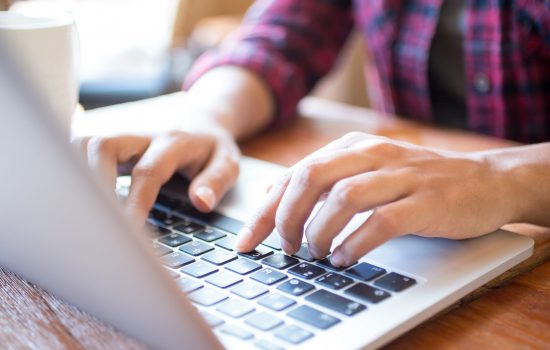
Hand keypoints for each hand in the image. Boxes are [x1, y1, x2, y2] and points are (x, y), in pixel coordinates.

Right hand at [73, 123, 239, 223]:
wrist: (201, 124)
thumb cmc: (212, 150)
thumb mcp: (228, 163)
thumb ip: (217, 181)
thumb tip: (201, 202)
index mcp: (174, 143)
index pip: (148, 171)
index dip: (136, 201)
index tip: (129, 230)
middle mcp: (144, 137)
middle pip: (104, 146)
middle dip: (95, 181)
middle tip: (96, 220)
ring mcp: (125, 139)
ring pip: (87, 143)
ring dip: (78, 172)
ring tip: (80, 210)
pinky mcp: (114, 145)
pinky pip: (84, 149)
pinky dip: (73, 168)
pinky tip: (74, 196)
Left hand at [235, 132, 518, 265]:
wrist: (487, 180)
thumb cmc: (417, 182)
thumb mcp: (367, 172)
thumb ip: (325, 182)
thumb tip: (274, 201)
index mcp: (352, 147)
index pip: (295, 173)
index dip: (265, 209)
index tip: (247, 240)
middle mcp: (372, 154)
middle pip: (310, 177)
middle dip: (285, 217)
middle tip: (284, 247)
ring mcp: (401, 176)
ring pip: (342, 197)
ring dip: (319, 231)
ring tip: (315, 254)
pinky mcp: (426, 201)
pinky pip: (381, 221)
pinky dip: (356, 243)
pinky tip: (346, 257)